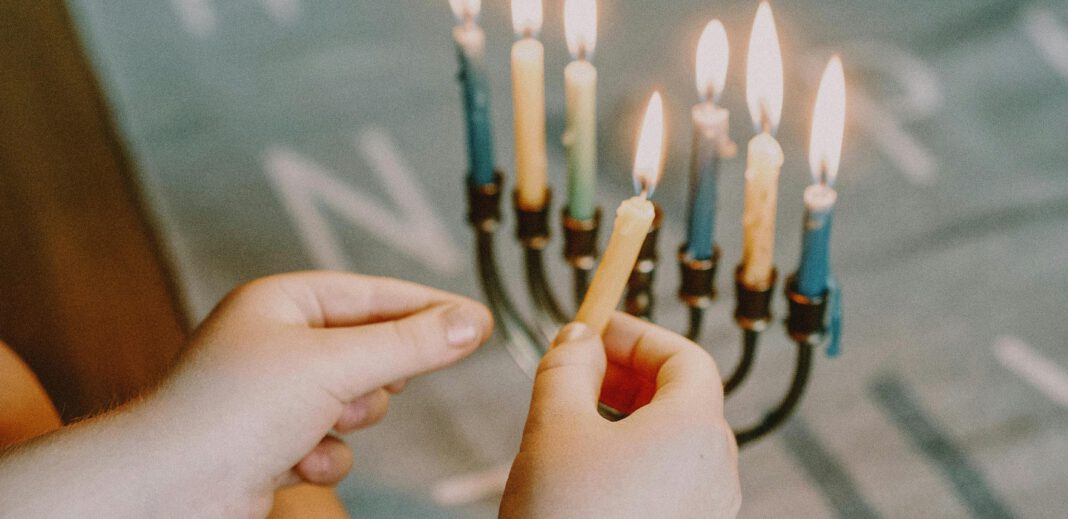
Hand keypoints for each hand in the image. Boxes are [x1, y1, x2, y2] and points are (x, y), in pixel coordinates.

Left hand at [157, 272, 493, 514]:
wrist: (169, 491)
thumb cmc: (228, 412)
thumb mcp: (334, 365)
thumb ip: (409, 345)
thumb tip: (469, 323)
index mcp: (282, 303)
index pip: (374, 293)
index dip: (426, 306)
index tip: (475, 320)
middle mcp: (279, 343)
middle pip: (371, 350)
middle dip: (371, 380)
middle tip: (361, 388)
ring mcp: (277, 394)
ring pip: (357, 402)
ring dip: (346, 422)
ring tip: (317, 425)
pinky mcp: (275, 440)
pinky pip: (333, 443)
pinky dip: (323, 456)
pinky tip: (294, 461)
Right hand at [500, 314, 739, 518]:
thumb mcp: (553, 426)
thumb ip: (567, 367)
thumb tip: (579, 337)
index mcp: (696, 430)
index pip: (686, 355)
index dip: (638, 334)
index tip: (595, 331)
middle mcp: (716, 470)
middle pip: (685, 396)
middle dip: (630, 373)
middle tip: (580, 371)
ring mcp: (708, 509)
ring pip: (676, 441)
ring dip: (630, 415)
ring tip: (575, 421)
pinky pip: (672, 480)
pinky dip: (636, 457)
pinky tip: (589, 470)